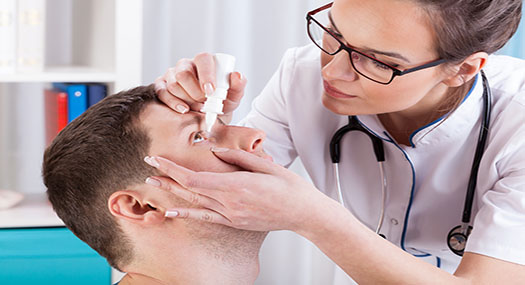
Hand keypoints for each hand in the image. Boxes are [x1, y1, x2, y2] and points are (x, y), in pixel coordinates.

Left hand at [143, 148, 327, 231]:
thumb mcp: (265, 165)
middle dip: (166, 176)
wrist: (302, 213)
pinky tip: (172, 211)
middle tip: (148, 166)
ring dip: (172, 193)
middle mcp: (229, 203)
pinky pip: (205, 218)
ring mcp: (231, 215)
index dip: (172, 168)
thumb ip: (238, 157)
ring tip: (153, 185)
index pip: (194, 177)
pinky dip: (187, 214)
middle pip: (189, 189)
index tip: (157, 158)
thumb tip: (215, 149)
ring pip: (194, 203)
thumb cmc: (289, 187)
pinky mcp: (234, 222)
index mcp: (236, 185)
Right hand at [154, 53, 247, 123]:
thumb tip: (237, 75)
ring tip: (198, 108)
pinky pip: (161, 92)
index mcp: (205, 62)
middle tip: (204, 104)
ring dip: (187, 100)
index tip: (211, 91)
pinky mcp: (161, 86)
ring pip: (174, 84)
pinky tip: (184, 110)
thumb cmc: (222, 102)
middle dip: (195, 92)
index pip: (203, 59)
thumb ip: (238, 86)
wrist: (210, 117)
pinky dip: (172, 102)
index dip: (206, 75)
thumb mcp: (234, 96)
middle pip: (184, 73)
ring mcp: (172, 74)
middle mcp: (186, 65)